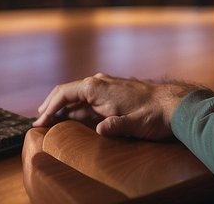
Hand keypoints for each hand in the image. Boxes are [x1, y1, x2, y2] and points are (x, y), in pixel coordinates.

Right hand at [33, 72, 200, 139]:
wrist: (174, 105)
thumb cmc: (154, 115)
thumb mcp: (134, 124)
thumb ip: (116, 126)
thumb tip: (101, 130)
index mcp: (97, 87)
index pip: (64, 93)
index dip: (49, 108)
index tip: (39, 122)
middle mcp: (99, 83)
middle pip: (67, 92)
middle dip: (51, 105)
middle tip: (39, 121)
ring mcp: (106, 87)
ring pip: (77, 96)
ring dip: (63, 107)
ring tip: (50, 120)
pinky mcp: (112, 94)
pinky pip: (88, 99)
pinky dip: (76, 108)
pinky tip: (73, 117)